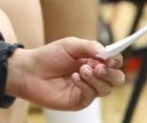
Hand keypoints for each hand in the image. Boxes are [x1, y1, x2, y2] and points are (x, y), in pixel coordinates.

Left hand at [6, 38, 125, 110]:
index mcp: (94, 60)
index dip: (116, 60)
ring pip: (106, 89)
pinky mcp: (79, 101)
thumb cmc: (49, 56)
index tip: (110, 58)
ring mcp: (88, 89)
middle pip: (117, 79)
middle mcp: (94, 76)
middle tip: (97, 66)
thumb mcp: (70, 45)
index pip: (115, 62)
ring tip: (81, 70)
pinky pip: (91, 96)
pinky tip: (73, 78)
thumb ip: (89, 46)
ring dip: (96, 78)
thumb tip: (105, 53)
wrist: (30, 71)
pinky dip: (85, 86)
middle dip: (110, 73)